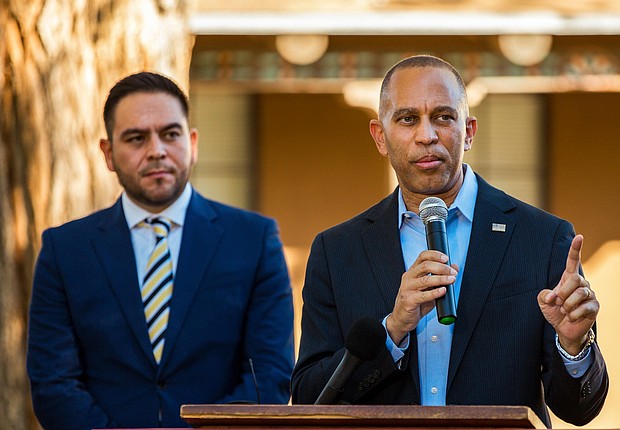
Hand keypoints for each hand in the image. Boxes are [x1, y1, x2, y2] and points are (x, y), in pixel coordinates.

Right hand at [386, 250, 456, 343]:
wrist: (402, 318)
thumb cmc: (415, 302)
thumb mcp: (429, 288)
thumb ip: (440, 277)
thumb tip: (454, 268)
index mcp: (413, 272)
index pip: (422, 257)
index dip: (435, 255)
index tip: (446, 258)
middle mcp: (409, 278)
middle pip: (425, 266)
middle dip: (441, 267)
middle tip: (452, 272)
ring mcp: (407, 289)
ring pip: (425, 280)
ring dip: (441, 279)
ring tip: (451, 280)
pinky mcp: (409, 300)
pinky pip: (424, 295)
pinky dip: (435, 292)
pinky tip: (443, 291)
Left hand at [537, 234, 598, 354]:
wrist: (564, 328)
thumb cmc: (554, 311)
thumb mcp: (543, 302)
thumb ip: (544, 295)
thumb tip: (552, 296)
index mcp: (568, 278)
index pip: (572, 261)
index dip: (575, 249)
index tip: (579, 237)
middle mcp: (581, 284)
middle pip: (575, 279)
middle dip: (563, 292)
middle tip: (558, 302)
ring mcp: (589, 295)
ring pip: (580, 294)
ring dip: (567, 305)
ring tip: (564, 310)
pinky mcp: (594, 306)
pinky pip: (583, 308)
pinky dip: (572, 314)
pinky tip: (571, 316)